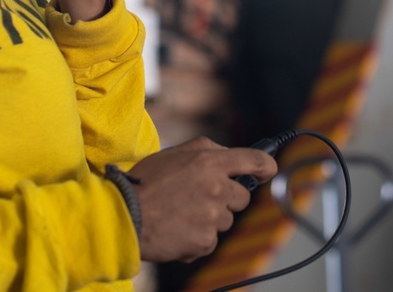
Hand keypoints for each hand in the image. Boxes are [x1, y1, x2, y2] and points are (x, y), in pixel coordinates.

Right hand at [127, 137, 277, 262]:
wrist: (123, 216)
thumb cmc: (145, 183)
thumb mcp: (174, 153)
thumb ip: (205, 151)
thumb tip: (228, 155)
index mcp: (209, 162)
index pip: (255, 160)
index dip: (266, 166)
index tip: (268, 170)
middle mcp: (216, 187)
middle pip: (241, 197)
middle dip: (226, 199)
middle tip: (200, 198)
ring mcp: (212, 216)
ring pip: (225, 220)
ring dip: (209, 220)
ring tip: (180, 215)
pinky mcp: (205, 241)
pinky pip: (210, 241)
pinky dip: (196, 239)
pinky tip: (176, 231)